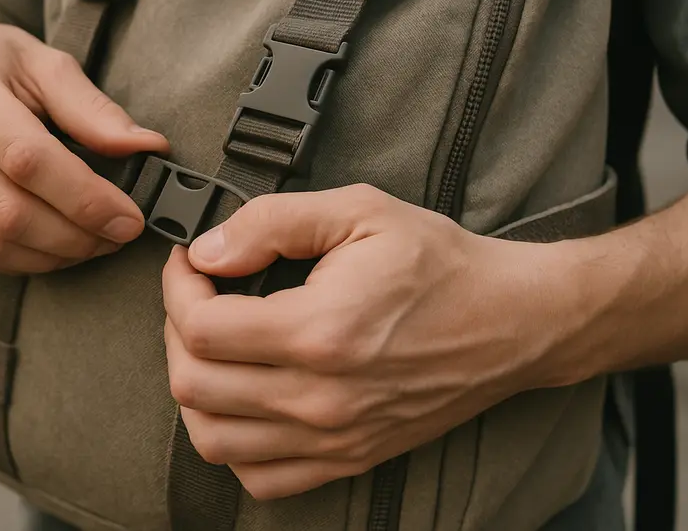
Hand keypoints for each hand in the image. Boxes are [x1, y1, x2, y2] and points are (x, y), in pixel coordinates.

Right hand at [0, 15, 168, 273]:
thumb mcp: (46, 64)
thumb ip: (94, 110)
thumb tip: (147, 148)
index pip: (27, 160)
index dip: (85, 198)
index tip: (131, 218)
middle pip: (8, 212)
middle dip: (76, 236)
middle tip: (119, 235)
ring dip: (53, 255)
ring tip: (92, 242)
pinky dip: (21, 260)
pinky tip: (54, 245)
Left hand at [163, 185, 572, 499]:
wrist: (511, 321)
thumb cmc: (441, 265)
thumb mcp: (360, 212)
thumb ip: (273, 223)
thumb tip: (208, 250)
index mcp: (321, 331)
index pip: (201, 329)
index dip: (177, 289)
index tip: (189, 264)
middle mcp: (321, 397)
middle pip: (194, 386)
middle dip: (176, 333)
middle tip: (197, 298)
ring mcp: (334, 437)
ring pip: (213, 440)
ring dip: (195, 390)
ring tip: (212, 348)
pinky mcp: (349, 457)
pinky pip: (260, 477)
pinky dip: (233, 443)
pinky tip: (245, 399)